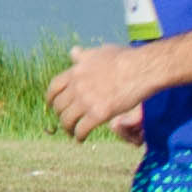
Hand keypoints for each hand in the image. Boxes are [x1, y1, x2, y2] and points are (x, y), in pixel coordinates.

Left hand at [44, 38, 159, 141]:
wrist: (141, 69)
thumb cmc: (124, 58)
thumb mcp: (100, 52)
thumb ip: (84, 55)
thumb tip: (74, 52)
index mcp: (76, 72)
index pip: (54, 87)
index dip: (50, 98)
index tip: (51, 105)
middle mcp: (77, 87)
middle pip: (59, 106)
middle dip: (60, 115)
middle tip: (65, 121)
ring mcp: (86, 101)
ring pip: (67, 120)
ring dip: (67, 128)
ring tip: (72, 133)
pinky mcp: (98, 114)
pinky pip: (82, 129)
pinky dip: (79, 136)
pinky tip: (81, 139)